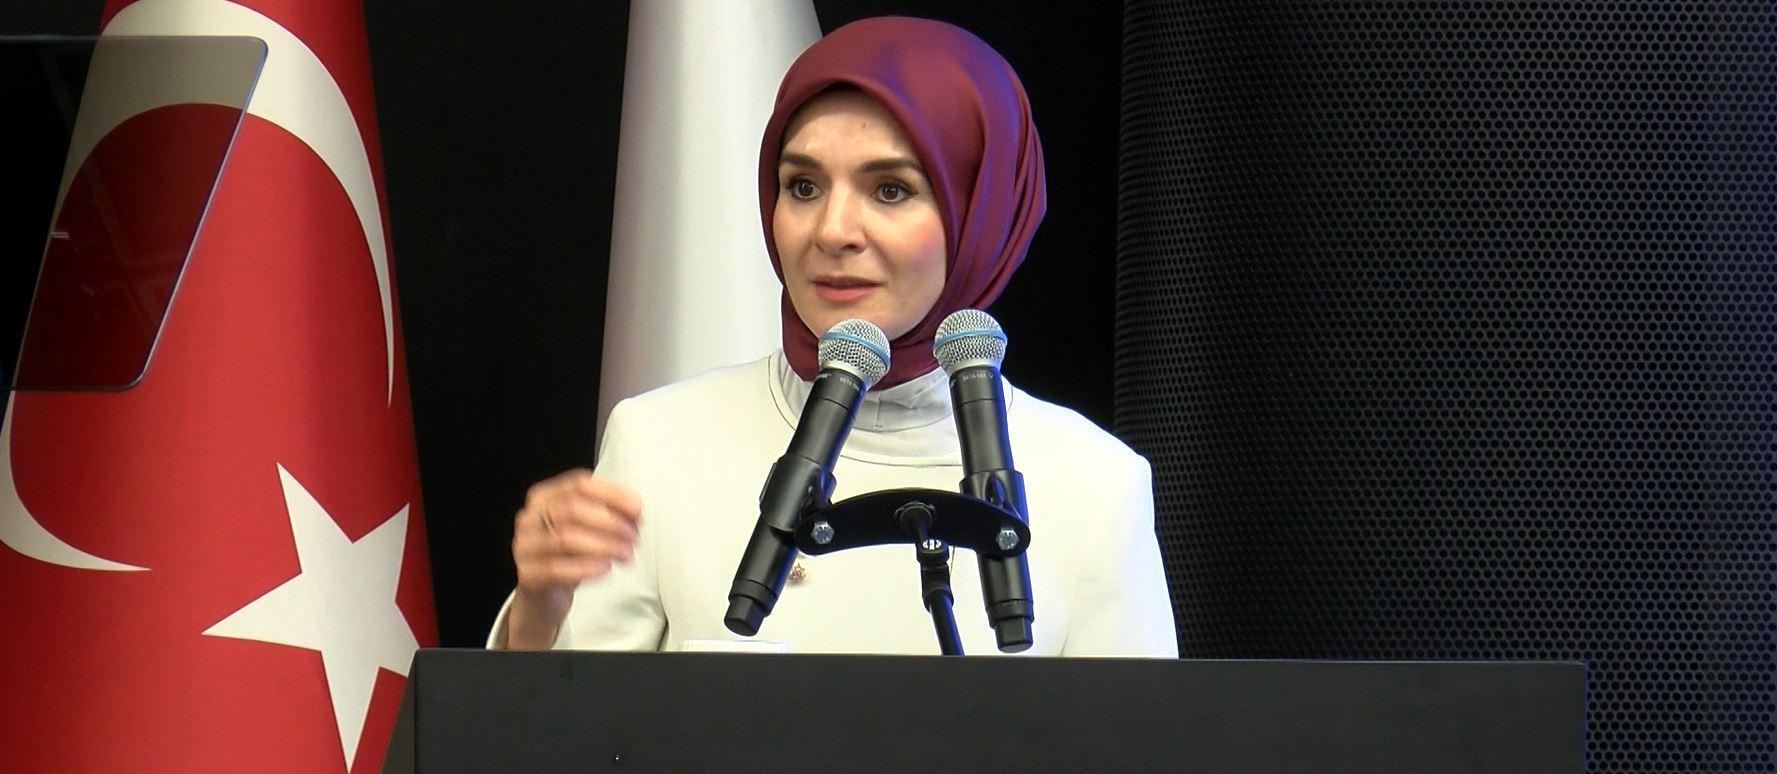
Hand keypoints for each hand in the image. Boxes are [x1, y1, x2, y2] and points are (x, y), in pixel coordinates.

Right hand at [506, 468, 642, 648]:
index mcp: (544, 497)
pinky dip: (586, 567)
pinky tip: (606, 569)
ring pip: (565, 539)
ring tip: (625, 554)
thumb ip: (608, 514)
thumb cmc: (569, 556)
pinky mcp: (527, 575)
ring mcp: (524, 546)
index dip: (611, 494)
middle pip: (571, 510)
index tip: (637, 509)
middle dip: (609, 522)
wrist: (544, 596)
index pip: (578, 485)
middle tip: (633, 537)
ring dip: (603, 545)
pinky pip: (557, 568)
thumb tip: (635, 511)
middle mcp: (529, 517)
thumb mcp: (586, 530)